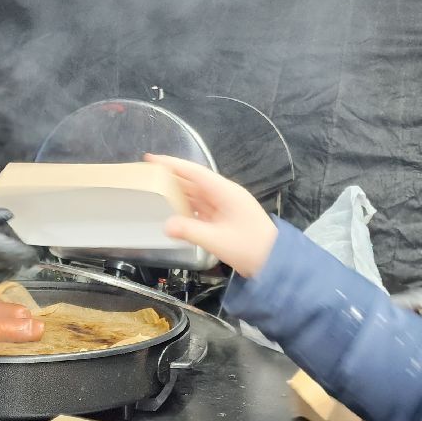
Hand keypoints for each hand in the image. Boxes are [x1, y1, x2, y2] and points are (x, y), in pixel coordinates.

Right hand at [144, 154, 276, 277]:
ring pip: (197, 194)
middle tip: (148, 176)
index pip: (195, 172)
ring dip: (178, 193)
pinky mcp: (225, 218)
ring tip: (155, 191)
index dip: (172, 164)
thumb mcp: (217, 240)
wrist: (274, 262)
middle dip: (172, 177)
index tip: (152, 158)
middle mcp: (225, 195)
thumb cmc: (249, 248)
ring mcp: (226, 206)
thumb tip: (166, 225)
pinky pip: (202, 207)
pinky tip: (173, 211)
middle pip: (194, 181)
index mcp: (225, 192)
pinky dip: (187, 207)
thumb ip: (190, 231)